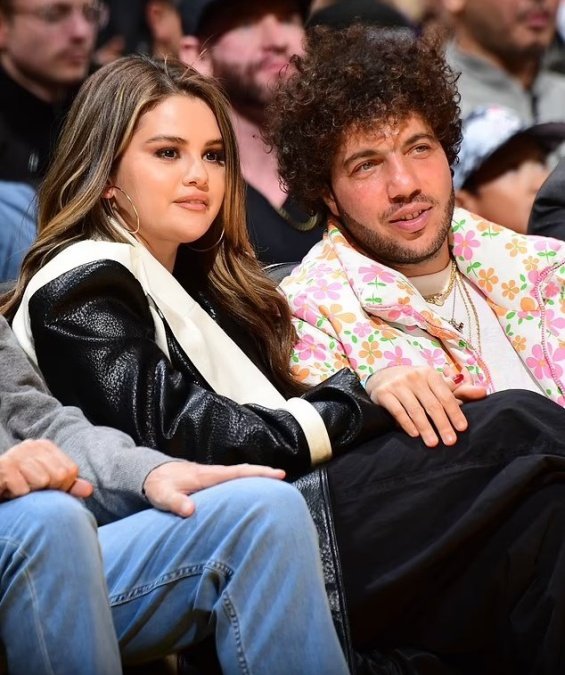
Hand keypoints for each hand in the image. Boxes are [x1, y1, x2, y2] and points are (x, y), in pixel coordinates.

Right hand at [0, 440, 92, 498]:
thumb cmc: (18, 485)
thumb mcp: (45, 484)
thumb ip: (68, 485)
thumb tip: (89, 490)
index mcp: (45, 447)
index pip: (71, 471)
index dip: (61, 486)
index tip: (44, 488)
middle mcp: (31, 446)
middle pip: (59, 476)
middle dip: (47, 490)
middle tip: (30, 489)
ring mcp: (16, 454)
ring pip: (42, 481)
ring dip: (30, 493)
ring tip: (18, 488)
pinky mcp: (3, 467)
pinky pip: (23, 489)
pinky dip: (17, 496)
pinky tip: (9, 491)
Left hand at [143, 461, 285, 516]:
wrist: (149, 474)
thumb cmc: (157, 485)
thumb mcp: (162, 495)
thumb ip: (175, 502)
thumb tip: (191, 510)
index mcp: (207, 475)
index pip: (238, 472)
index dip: (259, 473)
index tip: (279, 474)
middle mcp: (213, 474)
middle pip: (244, 472)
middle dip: (265, 475)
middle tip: (286, 480)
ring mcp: (212, 477)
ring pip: (239, 477)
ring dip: (256, 479)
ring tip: (275, 488)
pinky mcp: (209, 483)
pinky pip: (232, 482)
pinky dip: (245, 484)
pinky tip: (251, 493)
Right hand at [366, 366, 486, 446]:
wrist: (382, 378)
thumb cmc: (415, 384)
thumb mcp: (434, 384)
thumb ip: (458, 391)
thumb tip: (484, 392)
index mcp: (430, 374)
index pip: (445, 396)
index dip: (455, 413)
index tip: (462, 429)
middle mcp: (414, 377)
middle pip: (432, 405)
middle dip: (442, 425)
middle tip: (450, 442)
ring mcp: (398, 384)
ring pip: (415, 410)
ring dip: (425, 428)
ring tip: (433, 443)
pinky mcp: (384, 393)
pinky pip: (398, 411)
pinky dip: (407, 424)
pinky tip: (414, 435)